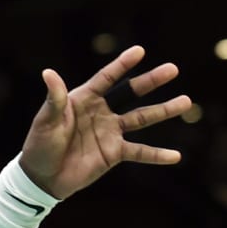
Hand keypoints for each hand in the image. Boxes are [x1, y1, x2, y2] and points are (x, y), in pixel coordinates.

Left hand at [17, 46, 191, 198]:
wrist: (43, 176)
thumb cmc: (40, 144)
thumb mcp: (46, 120)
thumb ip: (54, 99)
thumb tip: (48, 73)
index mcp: (83, 98)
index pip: (106, 78)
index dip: (122, 65)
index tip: (140, 51)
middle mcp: (101, 111)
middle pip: (130, 93)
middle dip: (151, 81)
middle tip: (173, 69)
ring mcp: (110, 132)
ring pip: (141, 118)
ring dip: (163, 111)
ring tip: (186, 102)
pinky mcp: (114, 153)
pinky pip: (139, 152)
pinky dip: (157, 155)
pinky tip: (176, 155)